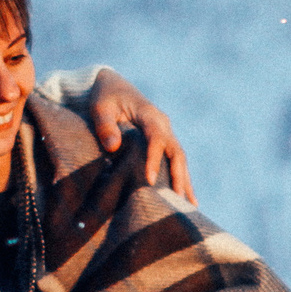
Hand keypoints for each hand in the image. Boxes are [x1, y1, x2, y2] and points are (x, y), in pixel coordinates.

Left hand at [86, 68, 194, 201]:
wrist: (113, 85)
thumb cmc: (105, 96)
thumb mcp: (100, 107)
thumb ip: (105, 126)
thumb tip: (113, 147)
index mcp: (149, 114)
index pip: (156, 139)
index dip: (155, 159)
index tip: (150, 180)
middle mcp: (163, 124)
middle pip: (176, 152)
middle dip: (179, 176)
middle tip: (178, 200)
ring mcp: (166, 132)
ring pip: (180, 159)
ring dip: (184, 182)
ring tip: (191, 206)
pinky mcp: (163, 140)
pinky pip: (174, 161)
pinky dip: (181, 179)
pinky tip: (187, 198)